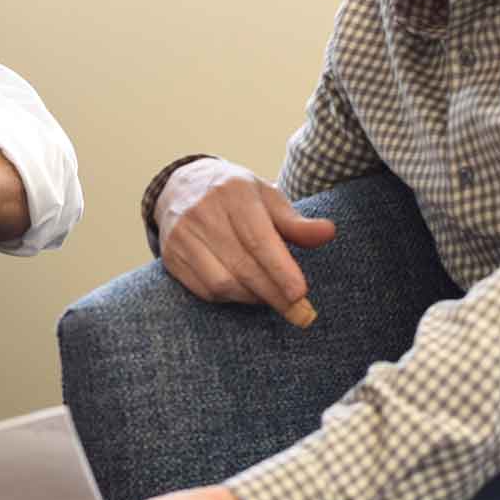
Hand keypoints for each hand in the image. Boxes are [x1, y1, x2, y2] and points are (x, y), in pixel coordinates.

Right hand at [157, 157, 332, 324]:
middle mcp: (202, 211)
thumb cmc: (235, 195)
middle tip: (300, 313)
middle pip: (243, 265)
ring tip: (273, 297)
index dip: (280, 269)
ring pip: (222, 282)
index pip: (258, 238)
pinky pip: (205, 290)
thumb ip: (296, 221)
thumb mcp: (267, 197)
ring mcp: (182, 235)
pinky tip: (246, 293)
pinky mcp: (171, 255)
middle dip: (274, 294)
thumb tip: (328, 233)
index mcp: (233, 191)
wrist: (182, 186)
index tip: (300, 293)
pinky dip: (230, 298)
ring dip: (253, 298)